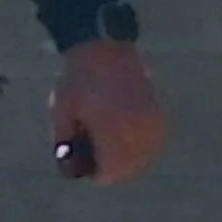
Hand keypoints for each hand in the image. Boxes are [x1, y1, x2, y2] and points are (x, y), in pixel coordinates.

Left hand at [51, 40, 165, 186]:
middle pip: (128, 170)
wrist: (104, 47)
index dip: (94, 173)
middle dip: (111, 167)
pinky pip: (152, 143)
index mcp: (115, 134)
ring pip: (143, 158)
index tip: (84, 164)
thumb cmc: (79, 81)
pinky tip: (124, 133)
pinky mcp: (159, 114)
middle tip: (93, 153)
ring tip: (107, 140)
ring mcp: (152, 124)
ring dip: (127, 157)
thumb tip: (70, 170)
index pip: (110, 174)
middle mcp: (139, 133)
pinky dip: (139, 144)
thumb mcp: (62, 114)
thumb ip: (65, 144)